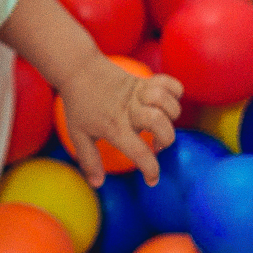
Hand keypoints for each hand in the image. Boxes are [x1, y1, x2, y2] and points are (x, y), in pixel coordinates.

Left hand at [56, 56, 183, 187]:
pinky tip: (165, 101)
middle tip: (156, 144)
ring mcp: (137, 93)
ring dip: (171, 115)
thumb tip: (98, 184)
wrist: (78, 69)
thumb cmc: (79, 104)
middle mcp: (129, 110)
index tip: (152, 180)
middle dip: (166, 139)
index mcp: (114, 127)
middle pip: (160, 124)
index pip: (139, 152)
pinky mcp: (143, 80)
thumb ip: (88, 160)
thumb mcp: (78, 134)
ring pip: (167, 103)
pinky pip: (169, 83)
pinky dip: (174, 92)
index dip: (151, 170)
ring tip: (161, 121)